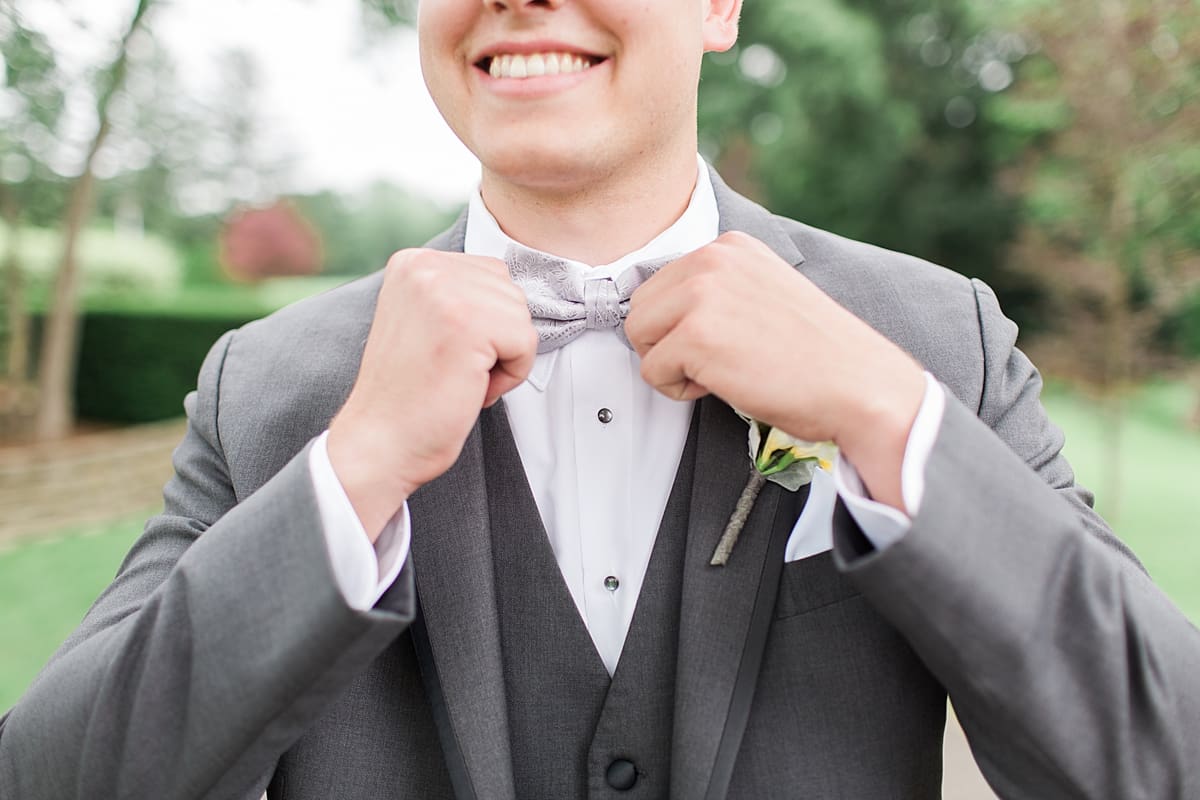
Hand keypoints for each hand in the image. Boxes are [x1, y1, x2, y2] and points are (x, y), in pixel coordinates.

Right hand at [328, 249, 537, 538]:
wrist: (379, 443)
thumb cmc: (410, 394)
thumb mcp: (425, 320)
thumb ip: (457, 293)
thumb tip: (510, 288)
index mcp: (413, 261)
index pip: (492, 275)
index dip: (485, 324)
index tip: (444, 351)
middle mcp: (425, 266)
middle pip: (511, 294)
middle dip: (498, 340)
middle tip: (452, 370)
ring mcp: (444, 291)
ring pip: (521, 317)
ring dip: (503, 359)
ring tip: (458, 378)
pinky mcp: (467, 323)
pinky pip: (526, 343)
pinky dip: (510, 376)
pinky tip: (470, 389)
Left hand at [624, 231, 925, 509]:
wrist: (858, 384)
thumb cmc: (816, 353)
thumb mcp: (764, 293)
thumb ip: (717, 289)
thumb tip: (664, 312)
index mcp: (729, 246)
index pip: (660, 283)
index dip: (679, 324)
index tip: (721, 340)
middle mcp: (712, 259)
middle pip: (640, 307)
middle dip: (666, 343)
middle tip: (715, 361)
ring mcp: (701, 295)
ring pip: (639, 336)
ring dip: (670, 365)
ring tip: (719, 372)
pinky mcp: (696, 337)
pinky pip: (651, 371)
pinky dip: (678, 391)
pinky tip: (724, 385)